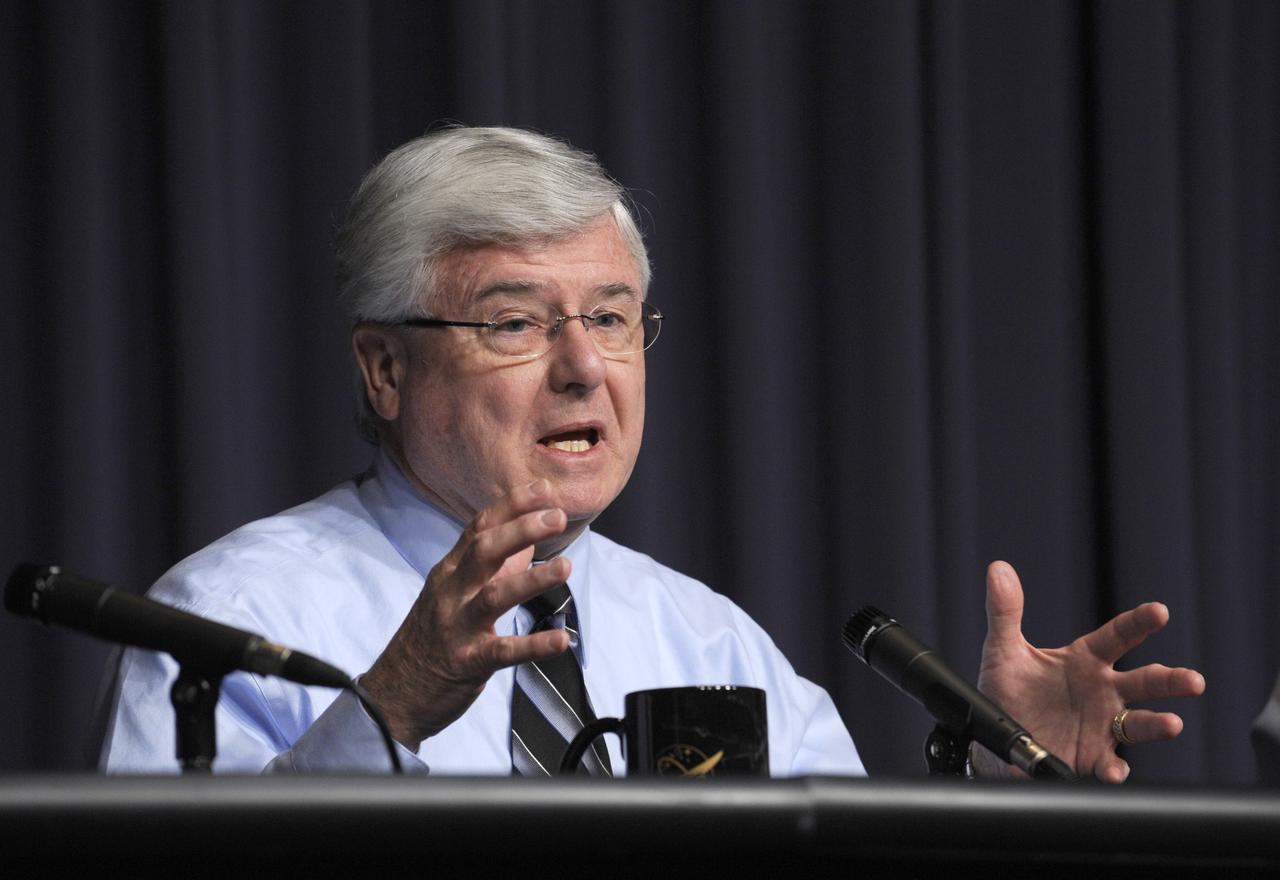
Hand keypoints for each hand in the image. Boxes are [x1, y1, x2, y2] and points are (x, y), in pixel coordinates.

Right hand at [362, 479, 572, 747]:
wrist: (393, 694)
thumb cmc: (430, 638)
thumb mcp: (453, 593)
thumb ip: (489, 566)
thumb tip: (526, 539)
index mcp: (450, 571)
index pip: (480, 527)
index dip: (513, 506)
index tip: (545, 490)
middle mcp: (451, 591)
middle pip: (484, 551)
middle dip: (521, 529)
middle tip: (558, 516)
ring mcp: (457, 626)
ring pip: (494, 595)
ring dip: (532, 579)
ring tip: (565, 566)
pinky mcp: (467, 662)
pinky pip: (503, 651)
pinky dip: (534, 645)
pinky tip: (562, 640)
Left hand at [972, 560, 1204, 781]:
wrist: (995, 738)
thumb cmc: (1006, 690)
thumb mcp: (1002, 650)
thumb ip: (1005, 611)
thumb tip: (999, 569)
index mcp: (1085, 660)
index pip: (1118, 636)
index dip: (1139, 623)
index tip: (1159, 612)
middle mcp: (1102, 691)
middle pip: (1145, 682)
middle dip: (1171, 681)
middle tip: (1193, 681)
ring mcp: (1101, 725)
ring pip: (1139, 724)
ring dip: (1158, 725)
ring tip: (1172, 724)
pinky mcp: (1091, 756)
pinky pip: (1109, 763)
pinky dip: (1115, 768)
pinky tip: (1115, 770)